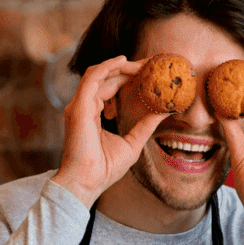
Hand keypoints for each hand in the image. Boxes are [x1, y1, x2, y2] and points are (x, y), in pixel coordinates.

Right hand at [51, 55, 166, 207]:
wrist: (88, 182)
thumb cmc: (105, 168)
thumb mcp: (132, 143)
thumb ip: (145, 125)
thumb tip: (164, 111)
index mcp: (93, 114)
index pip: (110, 88)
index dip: (129, 78)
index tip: (150, 73)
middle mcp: (84, 106)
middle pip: (106, 78)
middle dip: (129, 69)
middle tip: (151, 65)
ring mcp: (79, 106)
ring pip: (100, 74)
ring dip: (122, 66)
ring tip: (144, 64)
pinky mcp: (79, 107)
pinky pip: (92, 79)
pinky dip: (107, 67)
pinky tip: (124, 61)